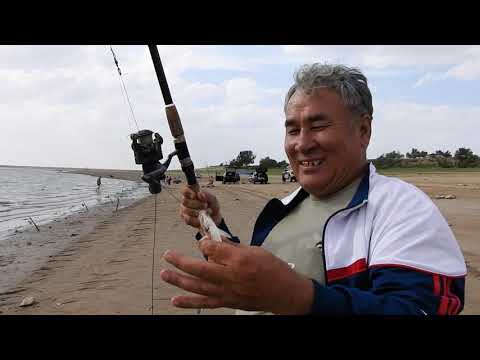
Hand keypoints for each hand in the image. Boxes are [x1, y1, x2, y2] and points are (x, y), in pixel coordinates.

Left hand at [160, 237, 313, 313]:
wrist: (284, 292)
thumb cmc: (272, 268)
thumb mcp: (255, 250)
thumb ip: (232, 248)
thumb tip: (214, 243)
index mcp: (238, 260)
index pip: (213, 249)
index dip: (205, 243)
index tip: (203, 241)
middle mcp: (230, 277)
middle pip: (200, 268)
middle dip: (181, 261)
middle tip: (167, 256)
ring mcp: (227, 292)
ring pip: (198, 287)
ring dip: (179, 281)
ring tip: (164, 275)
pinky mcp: (227, 302)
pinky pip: (205, 303)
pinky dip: (189, 303)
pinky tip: (175, 300)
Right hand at [180, 187, 221, 228]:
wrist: (215, 219)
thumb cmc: (212, 207)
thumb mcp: (213, 200)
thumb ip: (208, 196)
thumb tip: (199, 193)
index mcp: (191, 194)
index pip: (184, 190)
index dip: (188, 192)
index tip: (194, 195)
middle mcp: (186, 201)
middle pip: (184, 201)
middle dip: (196, 204)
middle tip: (205, 205)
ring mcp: (184, 210)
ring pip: (186, 210)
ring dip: (197, 212)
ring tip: (206, 212)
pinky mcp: (185, 219)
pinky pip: (188, 219)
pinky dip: (196, 219)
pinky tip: (201, 218)